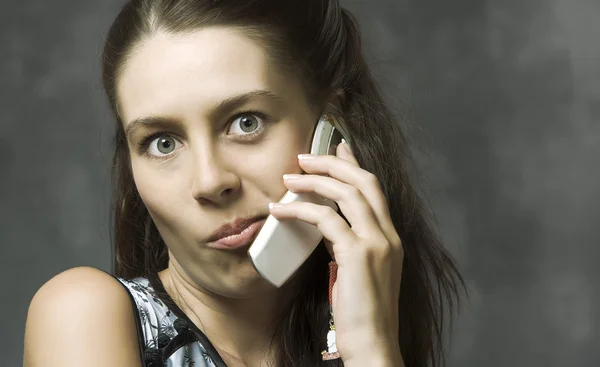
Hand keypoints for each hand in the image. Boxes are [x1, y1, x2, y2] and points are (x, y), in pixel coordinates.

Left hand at [268, 141, 404, 363]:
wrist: (373, 344)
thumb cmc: (363, 314)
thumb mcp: (360, 273)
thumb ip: (349, 247)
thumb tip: (329, 228)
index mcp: (391, 238)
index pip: (374, 190)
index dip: (355, 165)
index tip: (339, 147)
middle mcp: (388, 235)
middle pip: (364, 181)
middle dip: (334, 162)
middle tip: (306, 156)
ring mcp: (377, 243)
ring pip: (347, 193)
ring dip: (315, 180)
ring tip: (290, 176)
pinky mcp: (358, 254)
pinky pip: (325, 219)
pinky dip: (299, 210)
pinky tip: (279, 210)